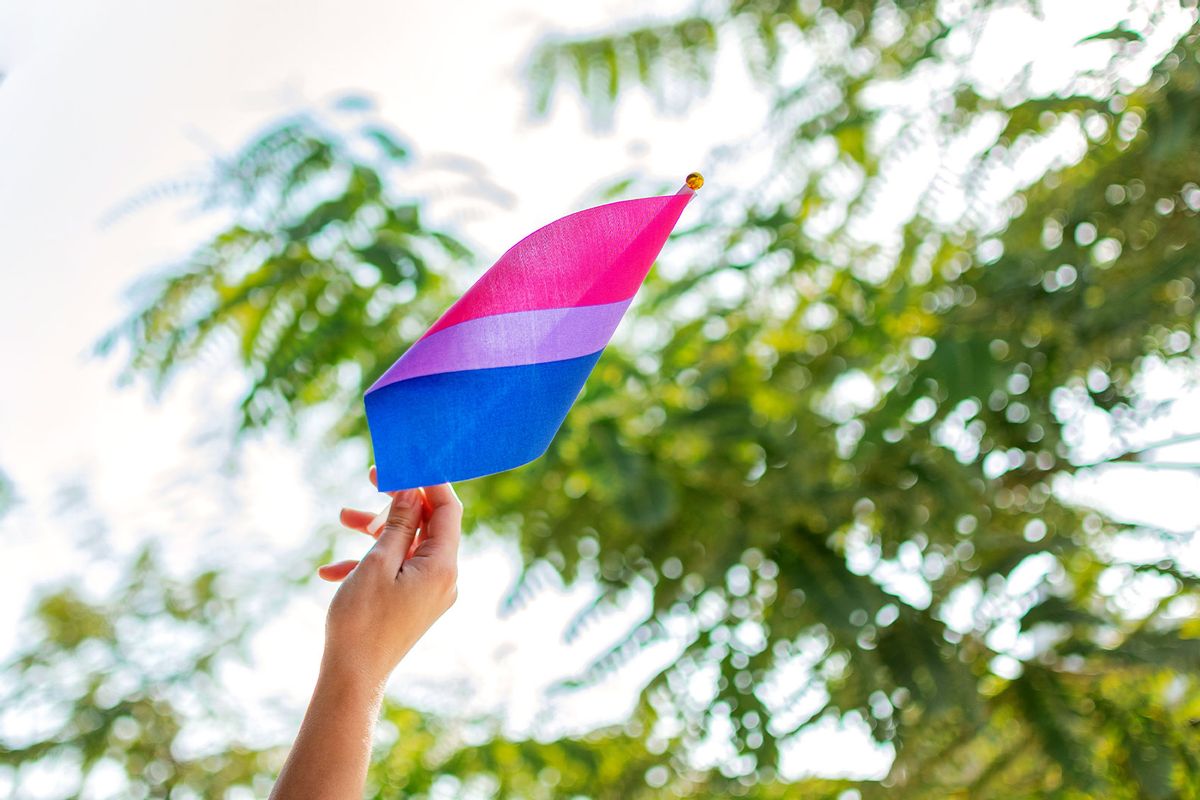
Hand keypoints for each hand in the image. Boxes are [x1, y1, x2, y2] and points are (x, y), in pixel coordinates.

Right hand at [317, 466, 461, 689]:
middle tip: (371, 478)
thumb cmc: (362, 621)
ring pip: (407, 545)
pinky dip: (368, 563)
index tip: (407, 461)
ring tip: (342, 518)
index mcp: (442, 566)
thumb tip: (412, 492)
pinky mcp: (413, 602)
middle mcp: (444, 578)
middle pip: (428, 524)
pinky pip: (396, 570)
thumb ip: (399, 524)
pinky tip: (330, 571)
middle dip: (397, 502)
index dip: (430, 481)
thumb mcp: (377, 563)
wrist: (352, 679)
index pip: (448, 509)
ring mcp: (429, 592)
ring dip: (377, 530)